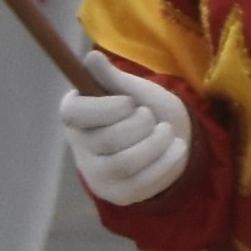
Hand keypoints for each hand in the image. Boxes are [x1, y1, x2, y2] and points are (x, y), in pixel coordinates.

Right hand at [64, 60, 198, 207]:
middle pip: (105, 140)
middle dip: (139, 125)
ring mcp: (96, 175)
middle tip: (150, 117)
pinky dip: (166, 162)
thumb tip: (91, 57)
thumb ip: (112, 78)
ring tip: (166, 132)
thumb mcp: (133, 89)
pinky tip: (176, 149)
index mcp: (75, 116)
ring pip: (124, 164)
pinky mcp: (118, 194)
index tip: (130, 102)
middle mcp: (79, 148)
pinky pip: (142, 183)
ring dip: (155, 145)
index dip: (106, 108)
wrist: (169, 139)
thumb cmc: (145, 109)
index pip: (74, 113)